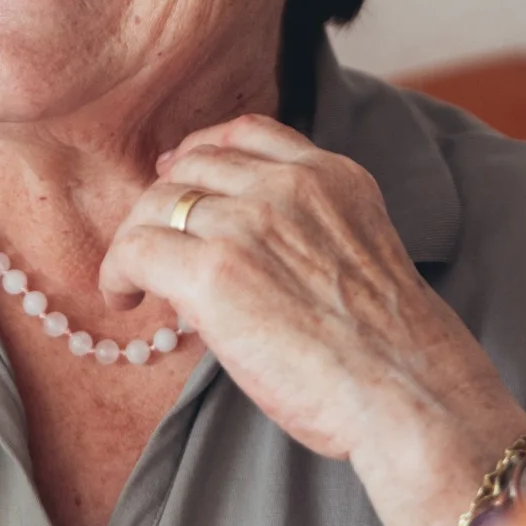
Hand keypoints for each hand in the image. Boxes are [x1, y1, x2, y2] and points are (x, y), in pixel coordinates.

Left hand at [97, 112, 525, 525]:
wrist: (406, 391)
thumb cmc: (391, 350)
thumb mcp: (360, 251)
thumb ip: (306, 228)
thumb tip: (230, 249)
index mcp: (333, 175)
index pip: (248, 133)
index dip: (203, 151)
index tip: (182, 175)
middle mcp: (289, 185)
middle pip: (195, 165)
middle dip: (165, 200)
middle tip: (150, 242)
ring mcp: (250, 222)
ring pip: (159, 203)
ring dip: (138, 240)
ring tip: (134, 282)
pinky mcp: (215, 270)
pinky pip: (137, 250)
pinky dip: (119, 272)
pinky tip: (125, 300)